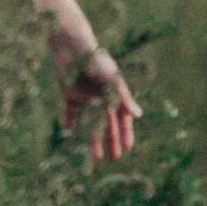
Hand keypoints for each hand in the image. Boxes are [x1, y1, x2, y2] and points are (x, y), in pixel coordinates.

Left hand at [58, 43, 141, 164]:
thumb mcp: (111, 80)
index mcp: (113, 94)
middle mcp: (100, 97)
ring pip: (90, 123)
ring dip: (93, 139)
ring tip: (95, 156)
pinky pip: (70, 111)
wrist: (73, 47)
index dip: (125, 133)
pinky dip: (69, 120)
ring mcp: (85, 96)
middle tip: (114, 158)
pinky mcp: (69, 93)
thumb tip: (137, 115)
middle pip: (107, 124)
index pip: (121, 118)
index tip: (127, 147)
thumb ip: (123, 98)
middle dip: (111, 141)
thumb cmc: (96, 61)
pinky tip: (69, 131)